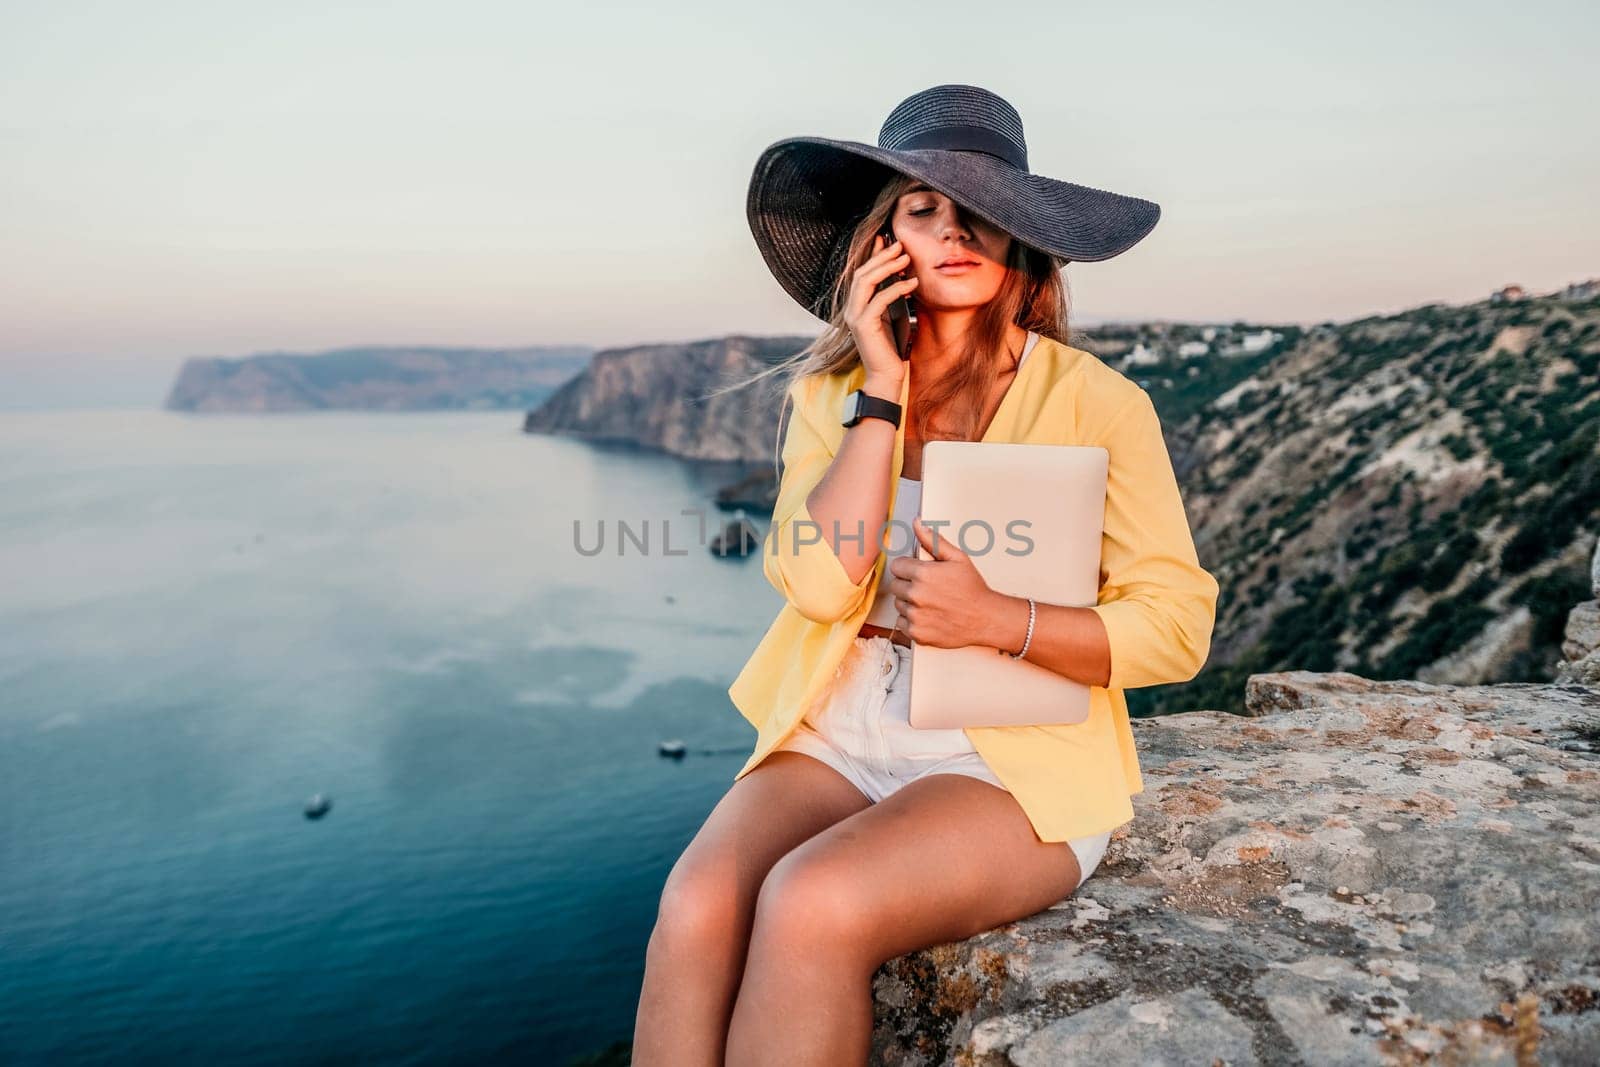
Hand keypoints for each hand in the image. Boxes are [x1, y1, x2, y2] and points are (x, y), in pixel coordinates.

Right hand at [844, 233, 916, 387]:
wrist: (886, 376)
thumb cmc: (892, 348)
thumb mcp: (892, 317)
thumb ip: (892, 298)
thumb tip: (902, 276)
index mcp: (856, 306)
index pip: (862, 274)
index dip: (873, 255)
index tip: (888, 240)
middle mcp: (851, 309)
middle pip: (862, 273)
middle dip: (882, 257)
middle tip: (900, 245)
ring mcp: (855, 317)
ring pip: (866, 282)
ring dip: (887, 267)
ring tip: (906, 258)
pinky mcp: (863, 325)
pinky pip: (880, 300)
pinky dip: (897, 288)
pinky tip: (912, 283)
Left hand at [881, 515, 1002, 648]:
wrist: (985, 618)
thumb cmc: (973, 589)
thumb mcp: (957, 558)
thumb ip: (933, 540)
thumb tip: (917, 523)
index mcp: (923, 574)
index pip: (896, 566)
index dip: (907, 568)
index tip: (918, 572)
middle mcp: (916, 595)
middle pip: (895, 586)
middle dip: (907, 584)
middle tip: (927, 588)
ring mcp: (916, 616)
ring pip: (898, 604)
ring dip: (909, 603)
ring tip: (930, 602)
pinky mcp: (917, 633)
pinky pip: (902, 623)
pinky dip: (912, 621)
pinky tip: (929, 615)